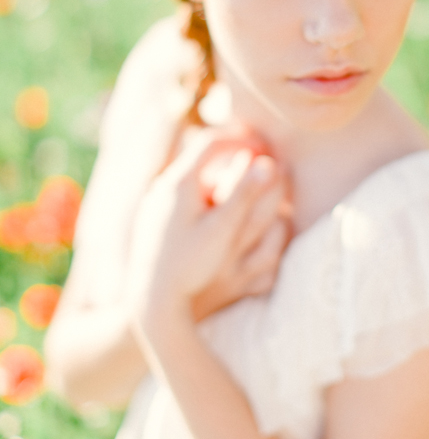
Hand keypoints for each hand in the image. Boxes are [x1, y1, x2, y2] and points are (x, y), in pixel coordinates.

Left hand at [126, 127, 290, 334]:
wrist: (150, 299)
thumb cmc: (190, 266)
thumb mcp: (223, 230)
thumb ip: (245, 196)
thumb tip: (268, 164)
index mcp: (179, 183)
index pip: (211, 143)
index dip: (241, 139)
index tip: (264, 146)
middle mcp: (162, 187)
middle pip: (199, 156)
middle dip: (230, 153)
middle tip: (257, 156)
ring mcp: (154, 203)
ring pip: (190, 175)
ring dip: (217, 172)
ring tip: (241, 179)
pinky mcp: (152, 219)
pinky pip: (181, 193)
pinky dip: (205, 190)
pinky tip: (218, 205)